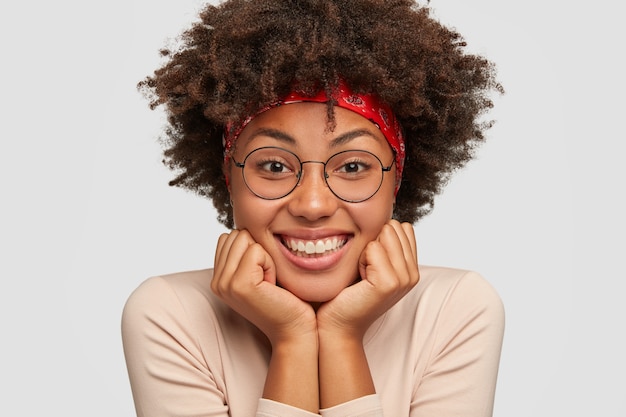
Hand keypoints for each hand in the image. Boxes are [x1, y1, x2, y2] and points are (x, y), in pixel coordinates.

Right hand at [211, 229, 316, 345]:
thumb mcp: (259, 273)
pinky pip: (256, 251)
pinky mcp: (239, 284)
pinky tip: (272, 285)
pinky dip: (270, 264)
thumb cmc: (284, 300)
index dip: (253, 248)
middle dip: (258, 250)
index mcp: (218, 277)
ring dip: (265, 256)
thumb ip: (245, 253)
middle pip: (237, 234)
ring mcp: (225, 283)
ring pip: (245, 239)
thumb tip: (244, 225)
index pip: (229, 237)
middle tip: (267, 279)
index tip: (262, 275)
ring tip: (269, 281)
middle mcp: (216, 281)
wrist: (294, 329)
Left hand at [317, 220, 419, 338]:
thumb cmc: (348, 293)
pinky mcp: (389, 283)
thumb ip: (385, 244)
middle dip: (373, 243)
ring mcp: (404, 279)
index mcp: (412, 268)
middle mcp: (413, 274)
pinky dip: (360, 260)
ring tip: (362, 275)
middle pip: (393, 227)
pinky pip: (373, 248)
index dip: (380, 238)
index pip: (402, 227)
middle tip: (364, 270)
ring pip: (384, 235)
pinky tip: (359, 280)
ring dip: (366, 251)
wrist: (338, 324)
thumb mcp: (371, 264)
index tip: (370, 264)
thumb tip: (385, 217)